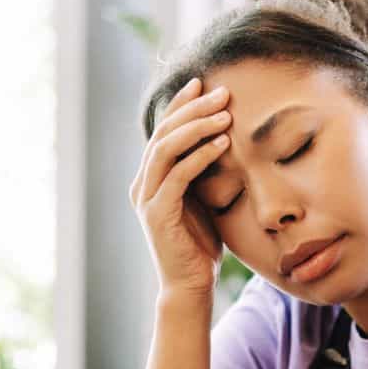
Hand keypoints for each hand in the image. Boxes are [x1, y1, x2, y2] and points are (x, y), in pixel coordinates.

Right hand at [130, 76, 232, 297]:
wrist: (190, 286)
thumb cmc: (200, 245)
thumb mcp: (203, 200)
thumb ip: (203, 173)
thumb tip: (223, 140)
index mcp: (150, 178)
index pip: (162, 130)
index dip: (180, 104)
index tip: (203, 82)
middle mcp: (142, 184)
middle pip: (163, 133)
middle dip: (192, 109)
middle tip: (222, 92)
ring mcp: (146, 198)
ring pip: (166, 149)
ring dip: (197, 127)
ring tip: (225, 114)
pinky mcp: (157, 215)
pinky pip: (178, 176)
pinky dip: (200, 157)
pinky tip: (223, 144)